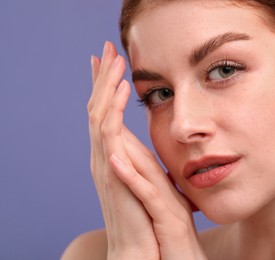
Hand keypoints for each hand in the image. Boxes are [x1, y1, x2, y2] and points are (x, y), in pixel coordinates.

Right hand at [88, 41, 158, 258]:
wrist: (147, 251)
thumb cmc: (154, 216)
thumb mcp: (154, 181)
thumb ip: (150, 163)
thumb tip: (159, 150)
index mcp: (117, 157)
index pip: (107, 114)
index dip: (106, 88)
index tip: (111, 63)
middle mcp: (106, 157)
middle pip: (98, 108)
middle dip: (102, 78)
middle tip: (106, 48)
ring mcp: (106, 165)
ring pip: (100, 115)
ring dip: (106, 86)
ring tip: (114, 60)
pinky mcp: (114, 174)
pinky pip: (110, 136)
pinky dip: (114, 111)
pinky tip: (122, 91)